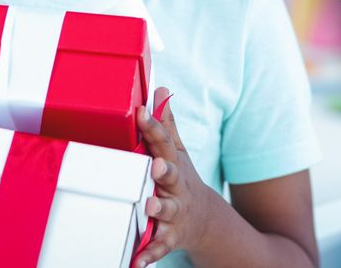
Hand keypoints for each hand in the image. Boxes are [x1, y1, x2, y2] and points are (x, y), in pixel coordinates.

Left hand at [134, 87, 212, 266]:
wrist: (204, 219)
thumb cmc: (181, 178)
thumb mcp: (178, 151)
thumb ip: (166, 124)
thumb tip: (161, 89)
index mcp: (174, 163)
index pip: (163, 142)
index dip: (153, 127)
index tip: (142, 113)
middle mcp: (176, 187)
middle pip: (170, 176)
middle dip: (164, 170)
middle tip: (155, 165)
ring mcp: (175, 212)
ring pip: (166, 210)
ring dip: (157, 209)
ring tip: (147, 207)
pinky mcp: (170, 236)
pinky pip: (158, 246)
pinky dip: (148, 255)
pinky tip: (136, 262)